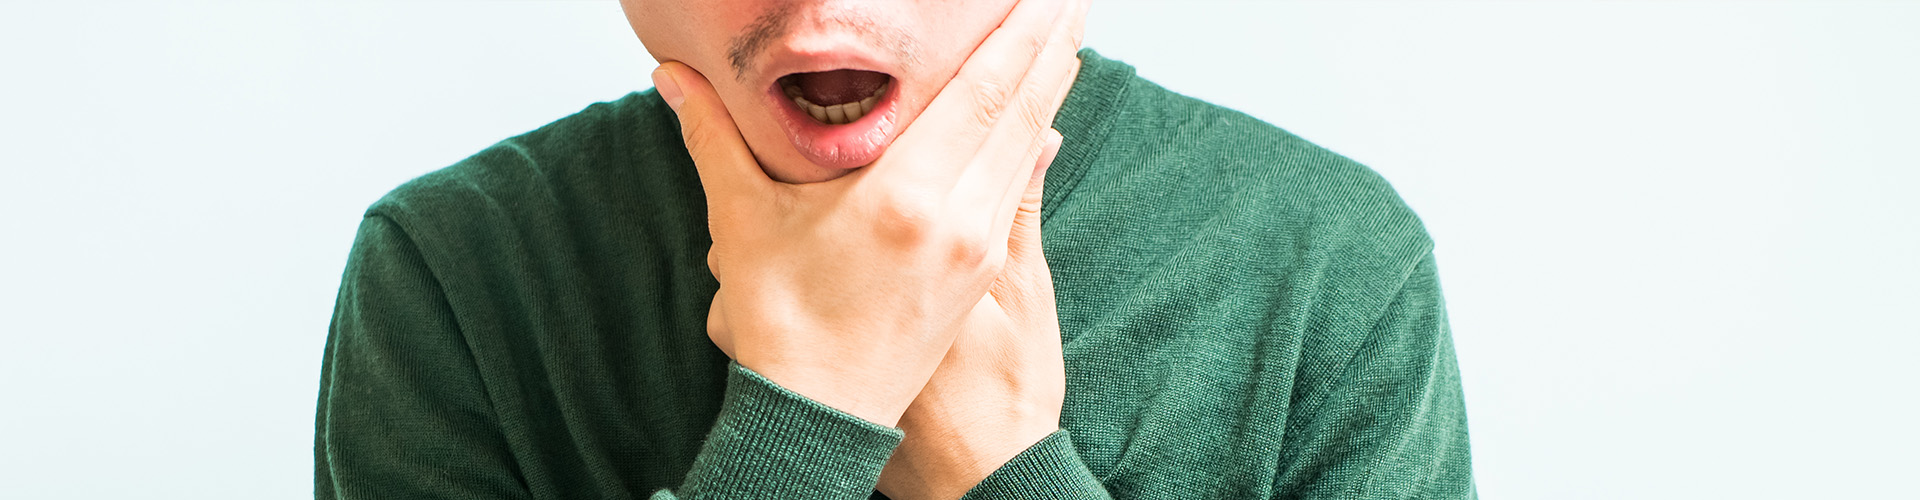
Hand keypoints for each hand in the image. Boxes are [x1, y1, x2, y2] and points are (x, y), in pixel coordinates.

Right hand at [660, 0, 1084, 427]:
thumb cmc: (780, 322)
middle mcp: (957, 218)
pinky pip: (1020, 190)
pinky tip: (1044, 118)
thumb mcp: (743, 222)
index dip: (1017, 36)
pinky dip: (1035, 141)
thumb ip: (714, 138)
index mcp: (905, 195)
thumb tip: (670, 76)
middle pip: (1021, 110)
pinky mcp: (984, 273)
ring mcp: (978, 248)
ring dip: (1051, 87)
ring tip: (1067, 37)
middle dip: (1050, 46)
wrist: (818, 414)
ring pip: (1029, 147)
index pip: (981, 92)